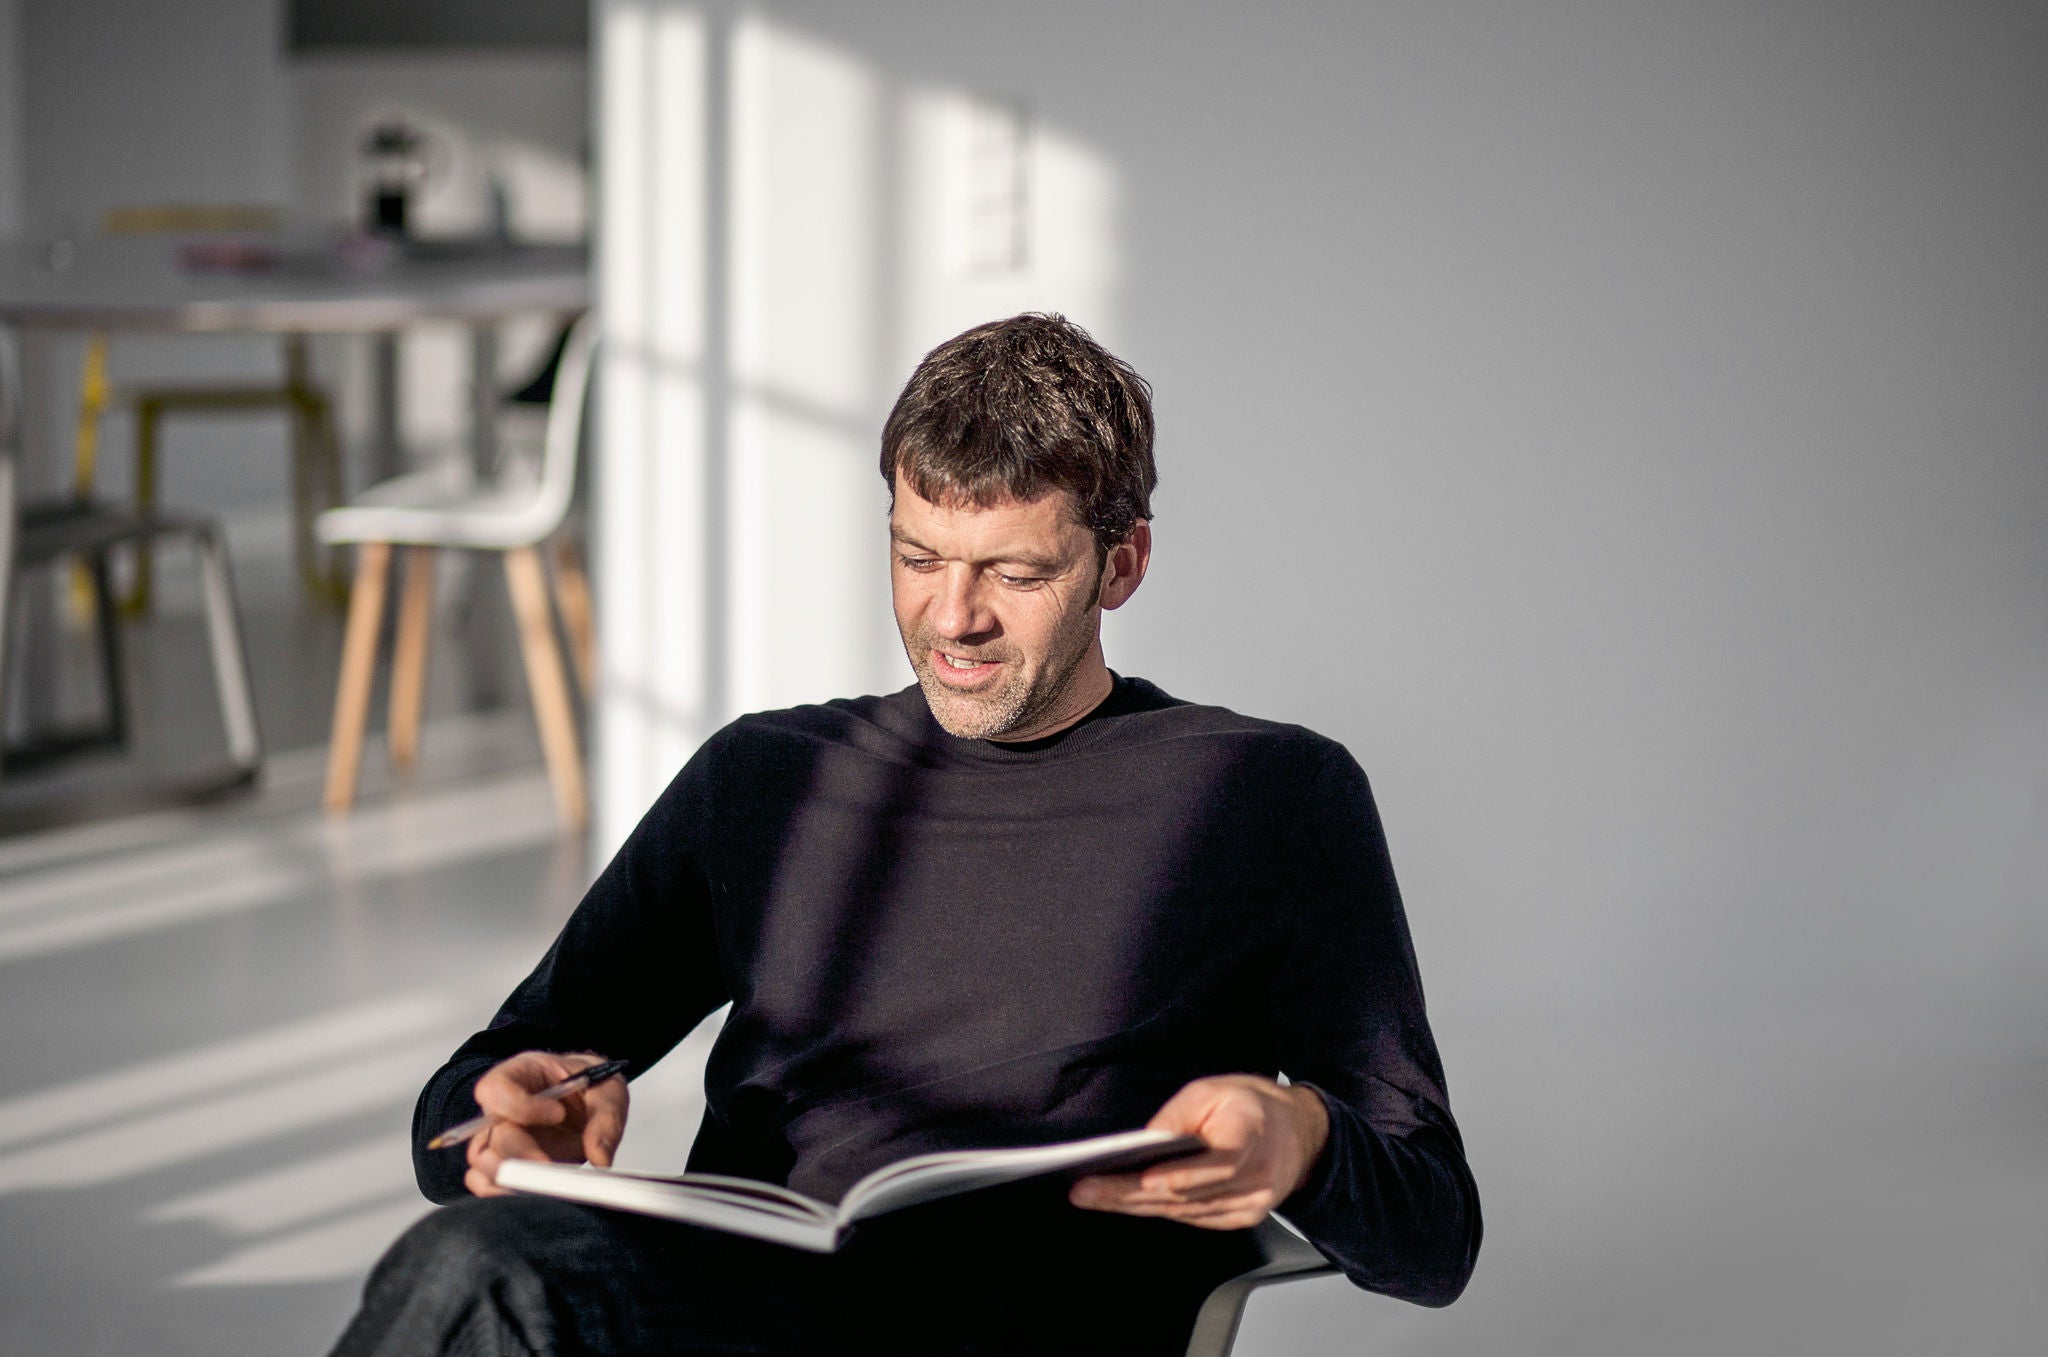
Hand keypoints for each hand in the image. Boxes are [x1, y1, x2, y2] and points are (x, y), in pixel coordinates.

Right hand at [464, 1050, 629, 1197]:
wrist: (590, 1099)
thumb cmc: (590, 1086)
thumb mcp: (608, 1090)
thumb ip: (606, 1118)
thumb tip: (600, 1158)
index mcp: (520, 1074)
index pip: (495, 1088)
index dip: (520, 1106)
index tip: (558, 1114)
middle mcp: (502, 1108)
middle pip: (489, 1134)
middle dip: (519, 1154)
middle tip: (551, 1166)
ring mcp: (500, 1138)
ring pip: (482, 1162)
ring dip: (510, 1178)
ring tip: (545, 1184)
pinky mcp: (508, 1165)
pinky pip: (486, 1183)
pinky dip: (504, 1193)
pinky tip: (533, 1195)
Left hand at [1068, 1075, 1328, 1230]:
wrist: (1297, 1132)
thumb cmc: (1249, 1104)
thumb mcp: (1211, 1090)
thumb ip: (1177, 1117)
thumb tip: (1142, 1144)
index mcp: (1251, 1134)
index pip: (1218, 1164)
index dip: (1179, 1176)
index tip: (1142, 1180)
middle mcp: (1256, 1177)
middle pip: (1188, 1194)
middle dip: (1130, 1194)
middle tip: (1086, 1191)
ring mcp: (1251, 1204)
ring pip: (1185, 1211)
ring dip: (1135, 1206)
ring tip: (1093, 1196)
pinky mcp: (1242, 1218)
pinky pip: (1193, 1218)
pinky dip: (1158, 1210)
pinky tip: (1126, 1203)